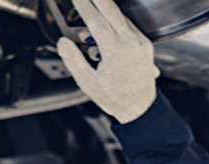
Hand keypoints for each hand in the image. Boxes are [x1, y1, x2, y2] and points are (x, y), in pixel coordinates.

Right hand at [55, 0, 159, 123]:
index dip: (83, 6)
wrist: (140, 107)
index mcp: (115, 50)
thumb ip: (73, 60)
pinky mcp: (145, 44)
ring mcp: (140, 42)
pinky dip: (116, 19)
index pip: (95, 20)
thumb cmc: (114, 97)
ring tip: (93, 2)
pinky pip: (129, 25)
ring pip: (121, 16)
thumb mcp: (88, 82)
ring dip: (106, 7)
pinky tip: (106, 19)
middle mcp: (131, 42)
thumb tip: (62, 42)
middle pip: (111, 9)